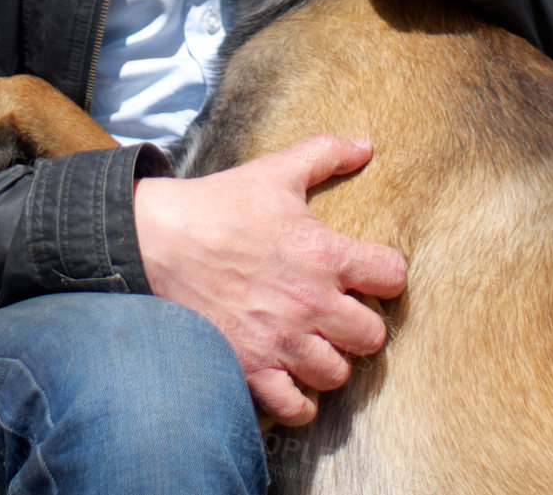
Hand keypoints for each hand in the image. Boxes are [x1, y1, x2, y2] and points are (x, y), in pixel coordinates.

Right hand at [133, 135, 406, 423]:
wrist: (160, 241)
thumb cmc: (221, 205)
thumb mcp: (276, 171)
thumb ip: (325, 154)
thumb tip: (365, 144)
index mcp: (325, 255)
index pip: (392, 277)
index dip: (386, 273)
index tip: (371, 273)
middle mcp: (312, 305)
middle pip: (373, 336)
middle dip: (362, 324)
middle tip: (341, 313)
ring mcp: (282, 342)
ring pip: (337, 374)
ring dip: (330, 359)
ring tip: (315, 343)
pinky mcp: (253, 369)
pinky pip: (296, 407)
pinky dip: (299, 399)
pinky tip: (292, 376)